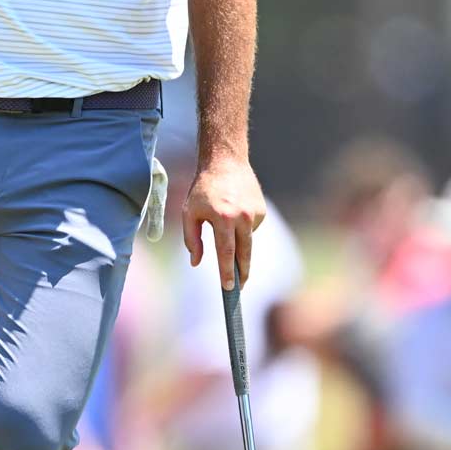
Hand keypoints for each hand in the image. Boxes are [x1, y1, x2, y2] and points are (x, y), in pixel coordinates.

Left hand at [182, 157, 265, 288]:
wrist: (225, 162)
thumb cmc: (203, 189)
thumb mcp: (189, 212)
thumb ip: (191, 239)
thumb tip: (196, 263)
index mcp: (223, 217)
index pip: (226, 252)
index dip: (227, 272)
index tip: (229, 287)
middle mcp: (242, 217)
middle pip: (244, 254)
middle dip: (242, 273)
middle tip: (239, 287)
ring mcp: (254, 213)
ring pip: (247, 241)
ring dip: (238, 244)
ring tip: (224, 224)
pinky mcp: (261, 210)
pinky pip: (251, 229)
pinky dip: (242, 228)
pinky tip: (234, 213)